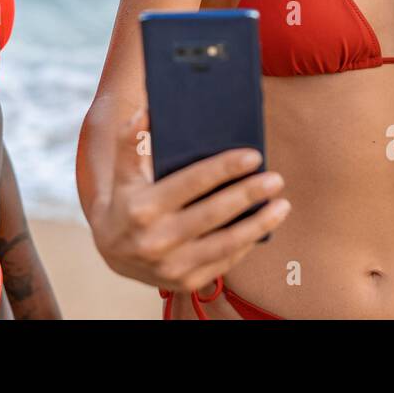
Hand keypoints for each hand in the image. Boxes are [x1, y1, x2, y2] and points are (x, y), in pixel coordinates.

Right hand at [88, 106, 289, 292]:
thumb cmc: (124, 200)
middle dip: (249, 194)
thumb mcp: (121, 171)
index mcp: (143, 207)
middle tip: (276, 179)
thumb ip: (130, 140)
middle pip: (214, 213)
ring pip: (226, 243)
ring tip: (282, 205)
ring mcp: (172, 266)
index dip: (225, 168)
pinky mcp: (186, 282)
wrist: (111, 250)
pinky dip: (247, 243)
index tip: (254, 155)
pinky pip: (224, 261)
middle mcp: (157, 240)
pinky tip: (264, 226)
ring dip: (259, 224)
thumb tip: (148, 110)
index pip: (192, 183)